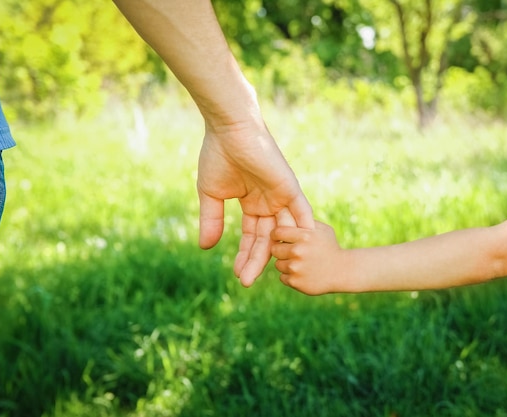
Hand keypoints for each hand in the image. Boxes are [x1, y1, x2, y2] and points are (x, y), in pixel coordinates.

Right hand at [197, 121, 313, 286]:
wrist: (229, 130)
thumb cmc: (218, 156)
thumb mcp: (211, 195)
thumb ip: (212, 220)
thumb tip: (206, 247)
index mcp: (253, 203)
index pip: (253, 236)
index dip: (245, 256)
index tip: (237, 275)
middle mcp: (270, 202)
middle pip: (267, 239)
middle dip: (256, 261)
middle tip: (245, 282)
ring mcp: (281, 196)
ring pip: (282, 232)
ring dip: (273, 254)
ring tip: (257, 274)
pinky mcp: (290, 188)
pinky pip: (301, 214)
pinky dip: (301, 233)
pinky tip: (295, 253)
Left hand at [271, 221, 346, 294]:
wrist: (343, 271)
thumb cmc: (331, 248)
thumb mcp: (323, 230)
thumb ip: (305, 222)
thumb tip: (287, 214)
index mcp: (304, 236)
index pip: (277, 232)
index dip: (277, 235)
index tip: (280, 238)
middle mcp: (298, 251)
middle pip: (275, 249)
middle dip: (281, 251)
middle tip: (291, 252)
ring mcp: (296, 268)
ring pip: (278, 264)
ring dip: (286, 264)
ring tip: (300, 264)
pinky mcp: (295, 282)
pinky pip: (282, 277)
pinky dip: (290, 276)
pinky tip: (302, 274)